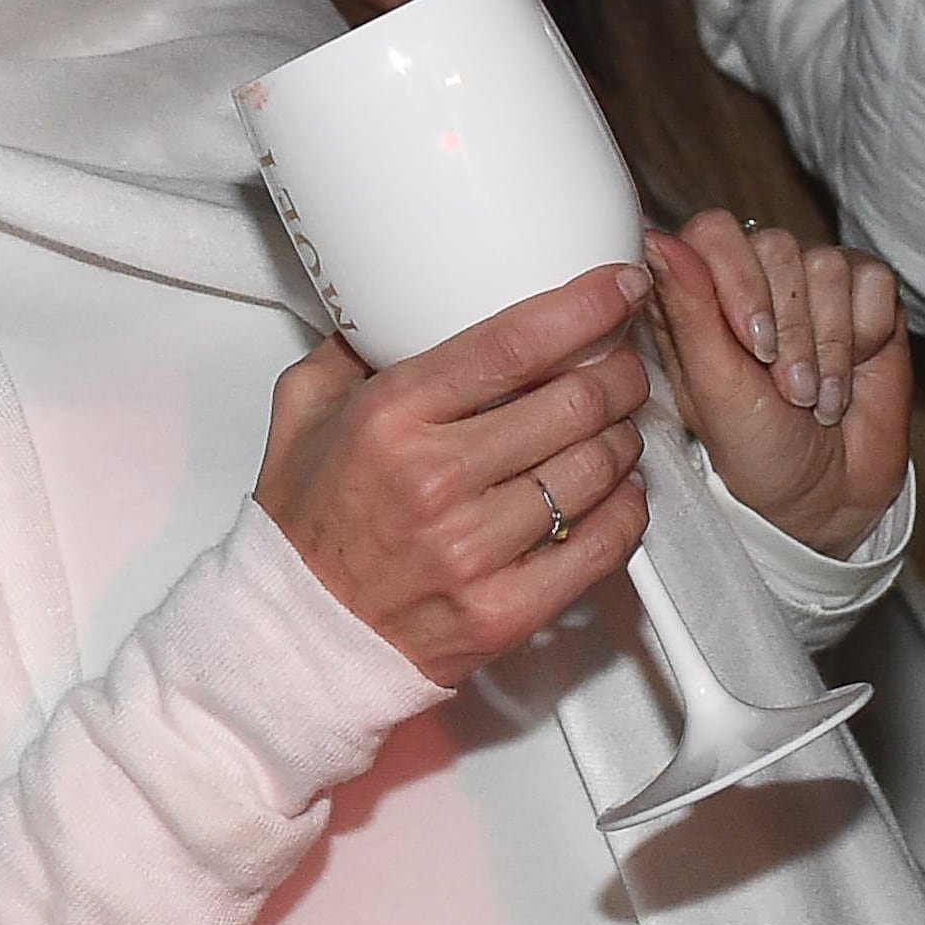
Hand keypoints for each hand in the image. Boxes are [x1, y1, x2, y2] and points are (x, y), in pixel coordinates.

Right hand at [254, 262, 654, 686]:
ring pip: (599, 470)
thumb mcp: (305, 411)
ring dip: (624, 437)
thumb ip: (354, 347)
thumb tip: (402, 301)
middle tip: (623, 364)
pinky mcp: (505, 611)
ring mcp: (474, 551)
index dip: (586, 306)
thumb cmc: (307, 526)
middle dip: (621, 372)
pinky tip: (618, 491)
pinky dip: (627, 509)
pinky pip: (602, 546)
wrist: (297, 636)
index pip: (514, 344)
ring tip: (614, 426)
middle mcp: (436, 481)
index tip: (618, 287)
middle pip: (575, 403)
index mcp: (392, 419)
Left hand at [647, 217, 912, 558]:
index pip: (712, 232)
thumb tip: (656, 240)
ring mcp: (815, 280)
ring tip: (814, 397)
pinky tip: (848, 379)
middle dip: (787, 331)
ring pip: (827, 266)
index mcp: (703, 290)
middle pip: (775, 246)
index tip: (749, 344)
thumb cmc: (756, 448)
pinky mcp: (868, 293)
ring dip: (825, 348)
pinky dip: (862, 340)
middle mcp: (758, 274)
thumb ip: (687, 310)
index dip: (735, 279)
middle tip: (786, 389)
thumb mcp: (712, 389)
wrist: (828, 494)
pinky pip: (873, 284)